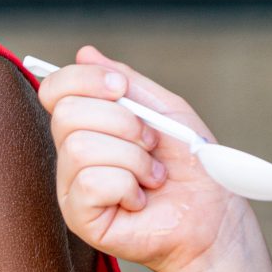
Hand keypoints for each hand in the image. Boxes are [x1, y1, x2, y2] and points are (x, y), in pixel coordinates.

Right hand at [37, 44, 253, 271]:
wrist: (215, 218)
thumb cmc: (194, 168)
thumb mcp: (166, 112)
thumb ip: (127, 81)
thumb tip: (85, 53)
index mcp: (88, 125)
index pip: (55, 89)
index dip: (83, 80)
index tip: (121, 89)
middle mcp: (71, 154)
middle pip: (68, 114)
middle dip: (123, 124)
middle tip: (151, 144)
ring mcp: (72, 186)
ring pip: (82, 147)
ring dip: (133, 159)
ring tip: (152, 177)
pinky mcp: (79, 216)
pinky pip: (91, 182)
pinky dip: (129, 186)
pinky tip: (140, 199)